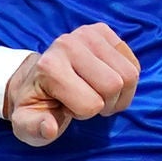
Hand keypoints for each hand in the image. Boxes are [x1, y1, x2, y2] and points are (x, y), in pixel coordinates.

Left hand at [3, 24, 138, 145]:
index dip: (84, 114)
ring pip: (130, 75)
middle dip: (106, 103)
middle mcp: (68, 44)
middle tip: (88, 101)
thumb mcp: (28, 124)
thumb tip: (49, 128)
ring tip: (99, 92)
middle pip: (114, 85)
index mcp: (49, 67)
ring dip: (119, 93)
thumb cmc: (37, 105)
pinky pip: (133, 63)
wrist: (37, 77)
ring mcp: (87, 33)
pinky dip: (126, 80)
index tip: (69, 107)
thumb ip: (35, 129)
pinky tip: (106, 79)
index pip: (91, 104)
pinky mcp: (102, 30)